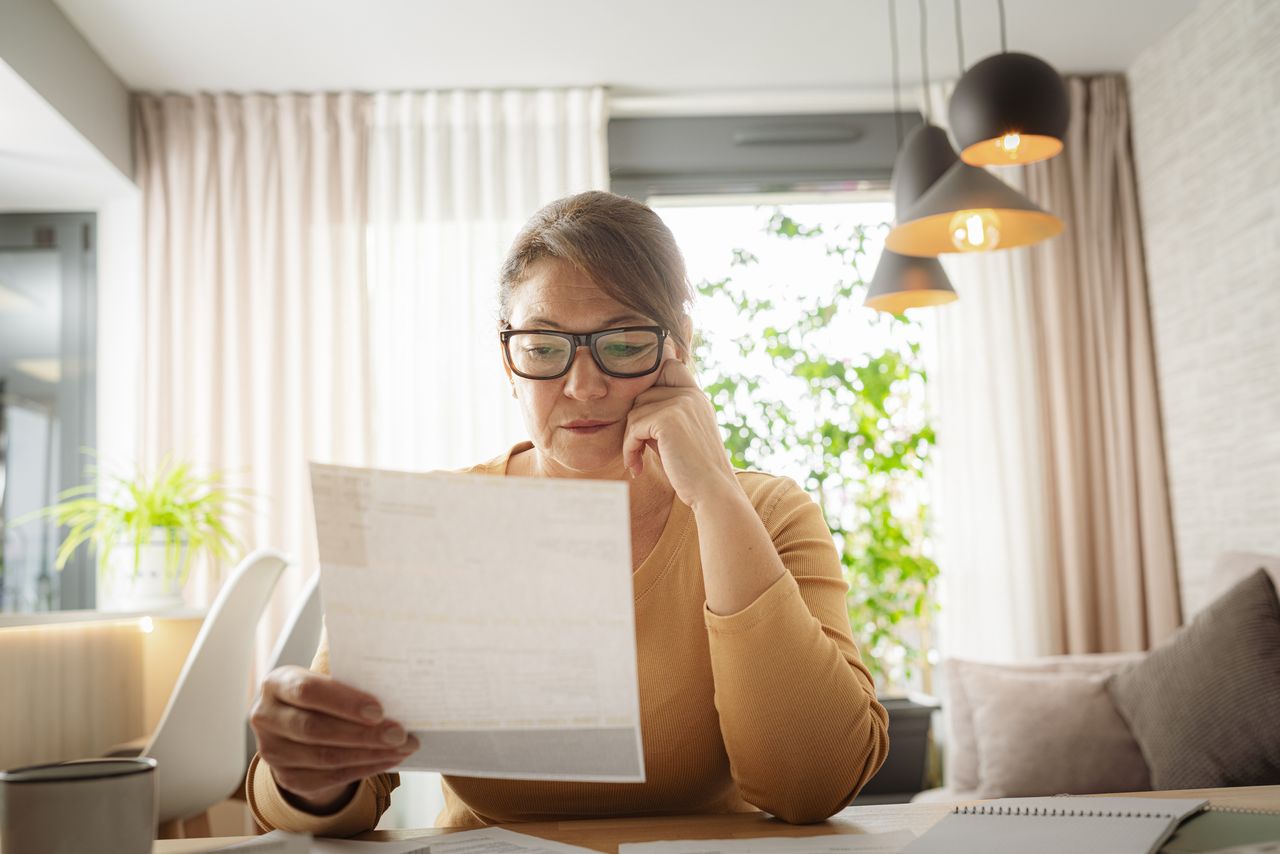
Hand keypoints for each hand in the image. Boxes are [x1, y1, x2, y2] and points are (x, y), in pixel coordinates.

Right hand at [250, 666, 419, 812]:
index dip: (343, 702)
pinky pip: (330, 778)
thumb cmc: (321, 693)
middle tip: (399, 734)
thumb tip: (391, 670)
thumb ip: (348, 672)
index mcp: (276, 683)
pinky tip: (387, 760)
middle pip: (316, 729)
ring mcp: (272, 751)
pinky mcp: (286, 778)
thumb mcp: (325, 676)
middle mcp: (266, 717)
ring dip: (369, 754)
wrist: (296, 724)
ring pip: (325, 757)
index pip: (307, 692)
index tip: (379, 710)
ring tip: (401, 747)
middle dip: (363, 733)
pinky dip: (363, 769)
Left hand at [622, 358, 739, 509]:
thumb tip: (631, 408)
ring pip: (635, 412)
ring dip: (630, 440)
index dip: (653, 381)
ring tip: (637, 461)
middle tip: (636, 450)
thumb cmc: (693, 470)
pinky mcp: (669, 419)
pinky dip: (629, 449)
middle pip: (643, 394)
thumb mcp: (679, 436)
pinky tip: (637, 467)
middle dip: (635, 423)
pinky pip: (634, 427)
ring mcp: (681, 403)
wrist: (713, 491)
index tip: (645, 414)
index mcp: (697, 397)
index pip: (670, 366)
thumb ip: (662, 417)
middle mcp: (690, 395)